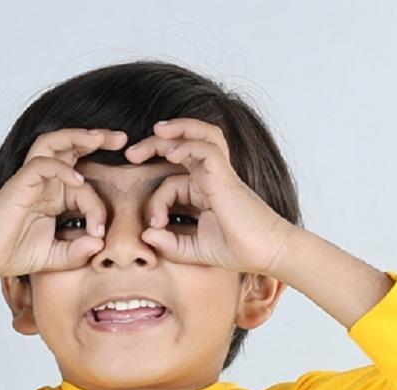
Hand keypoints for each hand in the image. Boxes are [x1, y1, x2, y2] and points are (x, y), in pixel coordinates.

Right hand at [0, 126, 128, 279]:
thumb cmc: (13, 253)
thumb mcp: (55, 257)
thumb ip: (77, 253)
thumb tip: (99, 245)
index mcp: (56, 196)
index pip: (86, 188)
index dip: (99, 208)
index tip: (101, 234)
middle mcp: (46, 182)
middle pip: (73, 148)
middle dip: (98, 140)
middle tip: (123, 139)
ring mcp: (33, 179)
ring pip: (57, 144)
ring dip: (79, 138)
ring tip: (101, 138)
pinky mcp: (20, 182)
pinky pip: (43, 164)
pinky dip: (61, 167)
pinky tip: (78, 179)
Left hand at [123, 118, 294, 274]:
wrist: (266, 253)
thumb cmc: (237, 250)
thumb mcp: (195, 250)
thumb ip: (170, 244)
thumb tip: (146, 234)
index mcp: (202, 192)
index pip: (170, 184)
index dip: (155, 201)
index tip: (153, 226)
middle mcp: (210, 177)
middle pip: (180, 146)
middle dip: (153, 145)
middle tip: (130, 154)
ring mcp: (219, 173)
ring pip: (197, 136)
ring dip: (176, 130)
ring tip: (155, 131)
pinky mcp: (226, 176)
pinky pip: (206, 149)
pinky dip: (188, 145)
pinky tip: (172, 152)